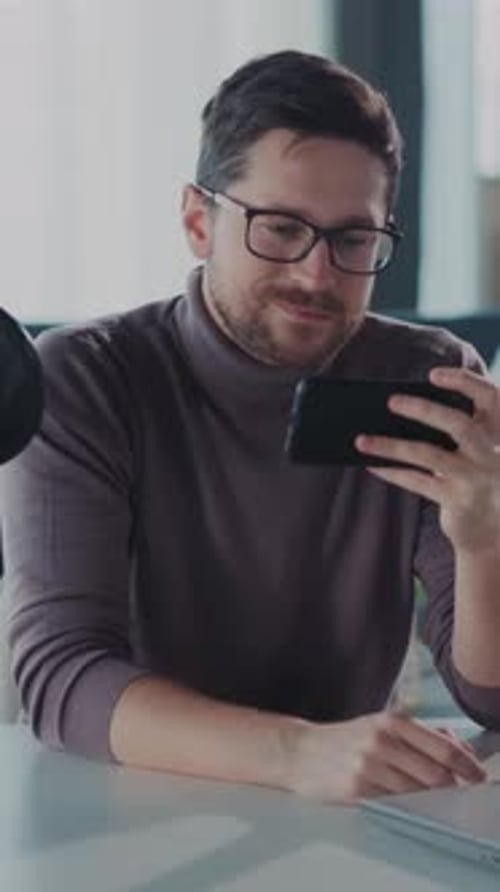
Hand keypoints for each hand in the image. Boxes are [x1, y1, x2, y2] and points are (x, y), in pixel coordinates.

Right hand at [286, 711, 485, 803]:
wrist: (300, 751)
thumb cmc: (346, 739)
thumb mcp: (381, 725)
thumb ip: (420, 734)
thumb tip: (459, 750)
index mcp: (392, 721)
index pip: (443, 748)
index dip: (468, 766)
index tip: (478, 776)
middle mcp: (382, 741)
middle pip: (436, 775)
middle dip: (452, 788)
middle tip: (457, 793)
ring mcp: (368, 766)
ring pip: (417, 793)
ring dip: (430, 800)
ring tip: (430, 800)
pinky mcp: (356, 789)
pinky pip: (394, 804)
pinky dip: (406, 806)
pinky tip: (405, 803)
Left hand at [356, 368, 499, 553]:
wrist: (490, 531)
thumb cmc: (474, 479)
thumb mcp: (474, 452)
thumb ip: (452, 432)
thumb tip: (396, 413)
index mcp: (497, 433)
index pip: (492, 396)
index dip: (465, 382)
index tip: (433, 374)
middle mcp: (492, 453)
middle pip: (459, 424)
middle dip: (423, 409)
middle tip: (391, 401)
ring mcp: (475, 478)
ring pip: (428, 454)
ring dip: (390, 445)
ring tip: (361, 439)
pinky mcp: (458, 501)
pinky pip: (417, 481)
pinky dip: (391, 471)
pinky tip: (371, 464)